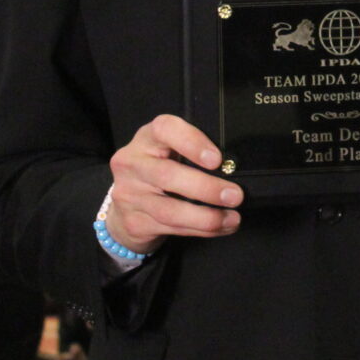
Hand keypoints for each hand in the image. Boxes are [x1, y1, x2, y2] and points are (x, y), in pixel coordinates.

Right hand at [105, 114, 241, 254]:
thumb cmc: (158, 169)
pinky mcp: (135, 222)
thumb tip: (233, 166)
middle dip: (207, 188)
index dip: (192, 142)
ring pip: (170, 210)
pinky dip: (201, 230)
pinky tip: (220, 227)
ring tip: (232, 218)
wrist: (124, 207)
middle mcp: (133, 164)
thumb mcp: (169, 151)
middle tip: (235, 195)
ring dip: (207, 217)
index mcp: (146, 138)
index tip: (217, 159)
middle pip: (168, 175)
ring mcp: (130, 195)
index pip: (164, 129)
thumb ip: (192, 152)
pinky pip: (172, 228)